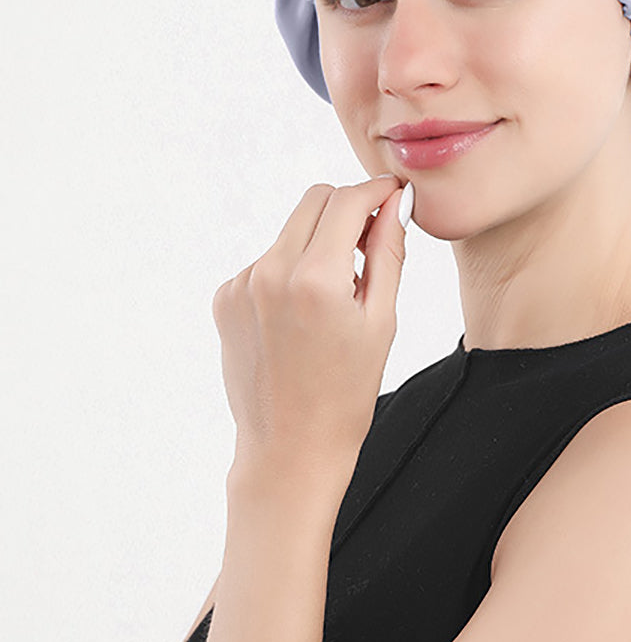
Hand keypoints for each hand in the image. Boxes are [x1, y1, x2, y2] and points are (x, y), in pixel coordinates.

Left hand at [211, 174, 409, 486]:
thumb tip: (394, 202)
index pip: (347, 200)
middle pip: (314, 201)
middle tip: (370, 243)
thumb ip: (388, 251)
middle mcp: (270, 273)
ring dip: (317, 244)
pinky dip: (289, 272)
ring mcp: (241, 285)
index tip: (393, 195)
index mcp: (315, 279)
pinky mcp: (224, 298)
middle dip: (347, 209)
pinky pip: (266, 261)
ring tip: (334, 299)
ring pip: (290, 231)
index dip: (376, 192)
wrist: (290, 449)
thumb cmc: (346, 393)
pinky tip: (301, 316)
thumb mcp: (381, 321)